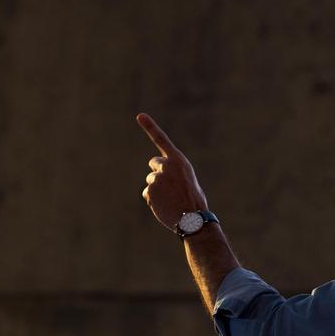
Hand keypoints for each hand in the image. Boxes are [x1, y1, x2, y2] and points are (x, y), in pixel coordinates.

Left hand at [137, 113, 209, 231]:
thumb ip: (174, 173)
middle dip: (158, 172)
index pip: (162, 139)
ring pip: (151, 181)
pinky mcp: (149, 191)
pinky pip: (147, 194)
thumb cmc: (194, 201)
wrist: (193, 219)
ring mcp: (156, 178)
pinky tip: (165, 206)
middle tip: (170, 186)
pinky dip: (154, 200)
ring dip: (157, 189)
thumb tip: (159, 178)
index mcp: (179, 160)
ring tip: (170, 199)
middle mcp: (166, 166)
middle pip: (153, 164)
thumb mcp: (189, 180)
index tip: (140, 116)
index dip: (150, 126)